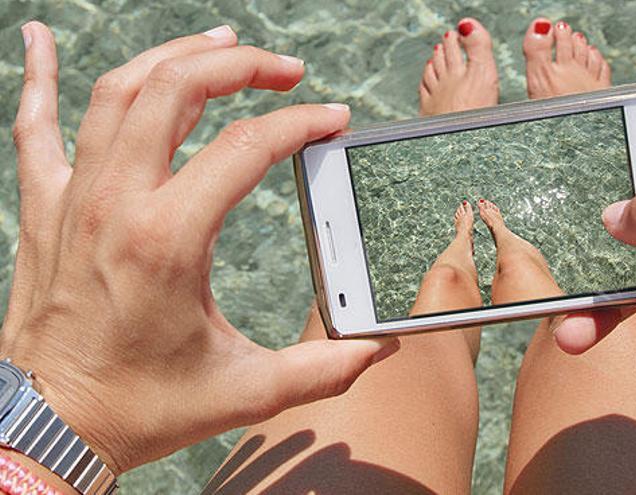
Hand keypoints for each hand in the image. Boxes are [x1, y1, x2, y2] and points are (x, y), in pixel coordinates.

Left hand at [1, 22, 397, 473]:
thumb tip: (380, 350)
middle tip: (284, 69)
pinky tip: (37, 36)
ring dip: (172, 56)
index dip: (300, 124)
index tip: (332, 120)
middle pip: (176, 90)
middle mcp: (116, 204)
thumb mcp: (245, 391)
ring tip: (217, 41)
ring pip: (118, 93)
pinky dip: (35, 75)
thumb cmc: (142, 408)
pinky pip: (34, 124)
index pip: (245, 148)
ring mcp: (73, 199)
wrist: (50, 427)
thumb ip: (322, 368)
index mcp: (168, 240)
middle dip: (239, 66)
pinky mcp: (44, 208)